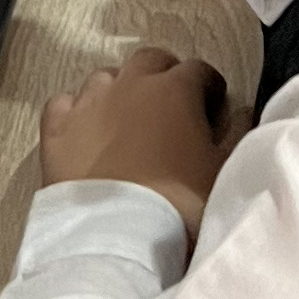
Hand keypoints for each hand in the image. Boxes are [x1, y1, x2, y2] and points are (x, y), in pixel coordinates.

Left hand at [39, 45, 246, 244]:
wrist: (119, 237)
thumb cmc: (181, 205)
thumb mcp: (224, 171)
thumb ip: (237, 133)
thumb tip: (242, 110)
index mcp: (175, 89)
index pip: (199, 70)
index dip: (208, 87)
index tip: (212, 104)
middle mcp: (130, 83)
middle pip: (150, 60)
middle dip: (164, 75)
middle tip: (171, 105)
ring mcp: (88, 102)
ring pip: (105, 77)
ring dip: (120, 90)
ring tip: (128, 119)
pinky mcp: (56, 127)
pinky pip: (64, 103)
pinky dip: (77, 111)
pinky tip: (85, 129)